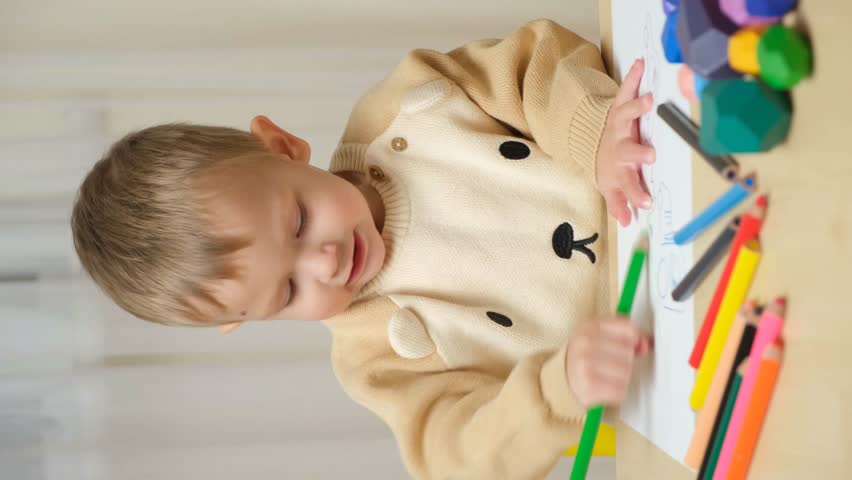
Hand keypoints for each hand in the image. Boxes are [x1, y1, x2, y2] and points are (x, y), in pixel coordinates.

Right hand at [564, 318, 651, 407]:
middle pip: (629, 353)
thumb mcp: (600, 337)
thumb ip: (626, 336)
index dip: (635, 340)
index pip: (629, 329)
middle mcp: (586, 343)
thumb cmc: (585, 356)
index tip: (630, 347)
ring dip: (621, 379)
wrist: (560, 378)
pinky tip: (604, 387)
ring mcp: (586, 364)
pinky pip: (620, 391)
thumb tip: (647, 345)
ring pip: (626, 373)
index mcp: (590, 326)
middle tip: (608, 365)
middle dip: (625, 362)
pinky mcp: (588, 386)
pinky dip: (616, 393)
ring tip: (606, 377)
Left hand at [596, 59, 655, 226]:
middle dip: (638, 153)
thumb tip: (629, 222)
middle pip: (629, 151)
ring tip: (649, 101)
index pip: (628, 184)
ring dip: (637, 108)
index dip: (636, 194)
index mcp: (618, 168)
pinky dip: (633, 77)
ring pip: (626, 116)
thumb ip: (620, 202)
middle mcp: (619, 145)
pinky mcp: (619, 105)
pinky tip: (641, 64)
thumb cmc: (610, 164)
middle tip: (651, 155)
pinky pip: (625, 90)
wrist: (592, 140)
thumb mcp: (612, 186)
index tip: (647, 203)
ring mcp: (618, 125)